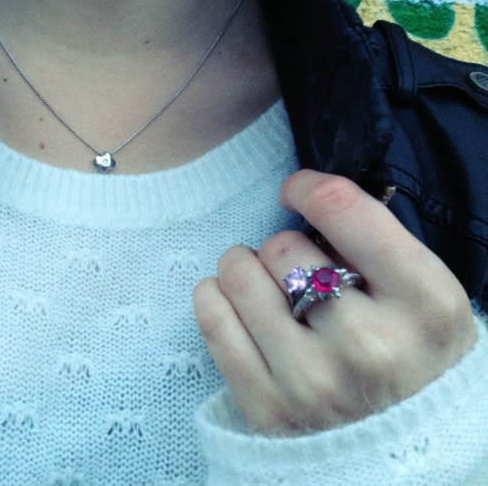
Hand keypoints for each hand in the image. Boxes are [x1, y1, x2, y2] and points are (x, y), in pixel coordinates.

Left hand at [193, 169, 476, 434]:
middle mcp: (372, 346)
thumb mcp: (422, 298)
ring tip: (260, 282)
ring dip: (242, 268)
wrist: (405, 452)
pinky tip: (232, 301)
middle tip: (294, 268)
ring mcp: (316, 383)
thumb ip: (374, 246)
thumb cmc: (411, 357)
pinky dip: (214, 297)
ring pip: (240, 277)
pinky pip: (214, 321)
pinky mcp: (269, 410)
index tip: (297, 191)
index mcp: (427, 307)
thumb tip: (303, 197)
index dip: (309, 188)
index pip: (345, 211)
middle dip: (283, 248)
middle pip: (284, 247)